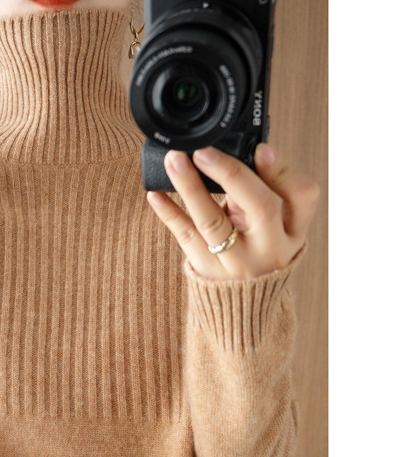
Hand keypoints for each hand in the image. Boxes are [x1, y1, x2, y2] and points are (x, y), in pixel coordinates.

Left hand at [146, 144, 319, 280]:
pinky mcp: (206, 269)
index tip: (260, 149)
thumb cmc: (258, 251)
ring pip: (214, 221)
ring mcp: (236, 262)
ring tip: (174, 161)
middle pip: (260, 207)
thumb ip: (267, 191)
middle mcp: (270, 247)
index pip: (302, 195)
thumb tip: (251, 151)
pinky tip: (155, 194)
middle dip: (232, 174)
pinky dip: (169, 213)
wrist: (242, 307)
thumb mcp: (278, 227)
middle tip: (204, 151)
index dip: (282, 170)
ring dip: (191, 187)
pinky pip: (186, 237)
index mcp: (294, 230)